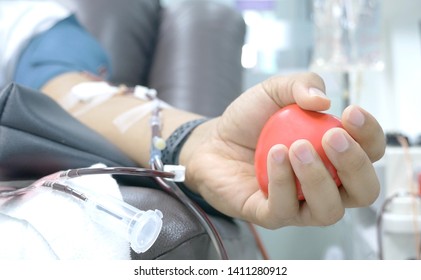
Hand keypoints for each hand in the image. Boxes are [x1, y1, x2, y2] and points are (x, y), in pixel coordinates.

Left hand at [182, 72, 385, 228]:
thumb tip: (324, 100)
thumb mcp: (275, 90)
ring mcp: (299, 204)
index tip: (350, 112)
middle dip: (355, 165)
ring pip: (329, 210)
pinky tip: (274, 155)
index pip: (371, 153)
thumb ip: (301, 84)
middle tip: (331, 137)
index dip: (370, 134)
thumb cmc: (250, 120)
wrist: (213, 141)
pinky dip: (283, 182)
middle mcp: (325, 184)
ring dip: (318, 178)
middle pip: (363, 191)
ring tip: (296, 147)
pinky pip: (286, 210)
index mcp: (334, 155)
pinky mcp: (271, 215)